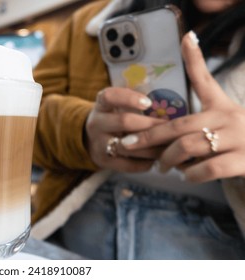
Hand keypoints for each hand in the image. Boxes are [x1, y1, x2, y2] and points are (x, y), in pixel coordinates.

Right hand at [84, 87, 164, 171]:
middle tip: (170, 126)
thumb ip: (135, 102)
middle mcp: (96, 123)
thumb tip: (167, 101)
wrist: (92, 140)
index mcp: (101, 106)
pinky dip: (146, 162)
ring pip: (128, 147)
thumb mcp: (117, 106)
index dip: (129, 98)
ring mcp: (98, 144)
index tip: (148, 102)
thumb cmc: (115, 118)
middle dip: (150, 124)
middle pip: (124, 122)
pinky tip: (157, 158)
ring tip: (169, 145)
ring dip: (152, 147)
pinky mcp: (103, 161)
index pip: (109, 96)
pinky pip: (128, 165)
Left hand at [121, 31, 244, 181]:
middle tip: (129, 145)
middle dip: (148, 137)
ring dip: (168, 159)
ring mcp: (238, 138)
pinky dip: (191, 174)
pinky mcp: (243, 160)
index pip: (205, 79)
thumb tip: (161, 126)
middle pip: (179, 125)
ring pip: (189, 146)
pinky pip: (207, 168)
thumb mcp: (220, 121)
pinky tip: (186, 176)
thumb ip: (195, 121)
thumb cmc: (236, 141)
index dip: (195, 58)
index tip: (186, 37)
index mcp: (221, 105)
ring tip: (161, 166)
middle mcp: (229, 117)